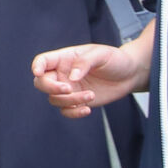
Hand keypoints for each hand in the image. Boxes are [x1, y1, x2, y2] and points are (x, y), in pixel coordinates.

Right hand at [31, 35, 150, 118]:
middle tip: (68, 89)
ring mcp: (69, 89)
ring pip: (55, 99)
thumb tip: (71, 78)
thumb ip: (84, 63)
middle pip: (42, 83)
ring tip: (90, 95)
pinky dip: (74, 113)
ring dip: (70, 101)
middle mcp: (63, 74)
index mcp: (65, 58)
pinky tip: (87, 109)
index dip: (37, 66)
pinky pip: (66, 111)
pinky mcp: (78, 102)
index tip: (38, 72)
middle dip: (51, 87)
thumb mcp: (101, 55)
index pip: (43, 61)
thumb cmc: (115, 59)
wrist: (130, 74)